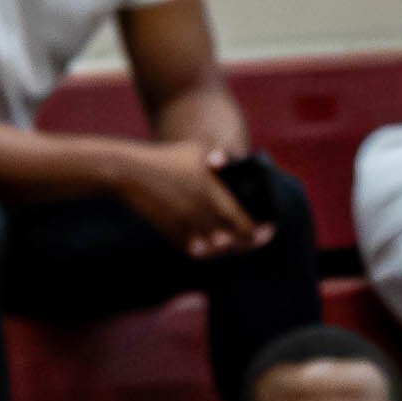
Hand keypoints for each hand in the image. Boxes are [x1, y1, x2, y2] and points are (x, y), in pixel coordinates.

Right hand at [108, 138, 264, 257]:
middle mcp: (204, 215)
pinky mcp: (172, 232)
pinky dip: (204, 250)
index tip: (269, 229)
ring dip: (226, 248)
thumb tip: (233, 162)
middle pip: (234, 242)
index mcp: (217, 196)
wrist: (133, 172)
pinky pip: (193, 250)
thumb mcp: (199, 150)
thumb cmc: (169, 157)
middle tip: (256, 239)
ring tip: (232, 240)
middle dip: (248, 242)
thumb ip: (222, 158)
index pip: (247, 225)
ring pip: (215, 249)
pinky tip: (209, 244)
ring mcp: (187, 226)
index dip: (261, 233)